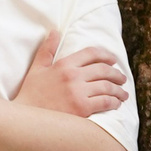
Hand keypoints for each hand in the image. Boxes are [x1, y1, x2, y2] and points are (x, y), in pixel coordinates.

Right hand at [13, 29, 130, 117]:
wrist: (27, 119)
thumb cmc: (31, 93)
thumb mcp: (37, 68)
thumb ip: (47, 49)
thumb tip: (55, 31)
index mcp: (64, 64)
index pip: (91, 54)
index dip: (106, 55)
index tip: (113, 60)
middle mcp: (73, 76)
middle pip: (103, 70)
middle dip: (117, 74)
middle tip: (122, 78)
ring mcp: (78, 93)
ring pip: (107, 86)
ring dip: (119, 90)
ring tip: (123, 93)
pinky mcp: (82, 109)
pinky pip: (105, 102)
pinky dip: (114, 102)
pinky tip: (116, 104)